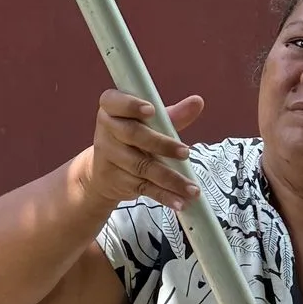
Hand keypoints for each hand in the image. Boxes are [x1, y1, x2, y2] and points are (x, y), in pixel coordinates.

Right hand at [76, 90, 203, 217]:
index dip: (131, 105)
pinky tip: (179, 202)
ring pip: (141, 166)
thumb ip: (172, 114)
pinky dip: (163, 196)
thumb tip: (198, 102)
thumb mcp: (150, 123)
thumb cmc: (133, 137)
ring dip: (169, 178)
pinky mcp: (116, 180)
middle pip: (132, 134)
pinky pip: (143, 187)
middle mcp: (106, 131)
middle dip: (161, 144)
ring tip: (192, 188)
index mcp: (111, 109)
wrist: (104, 171)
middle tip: (186, 152)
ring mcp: (108, 157)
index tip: (151, 109)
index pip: (115, 102)